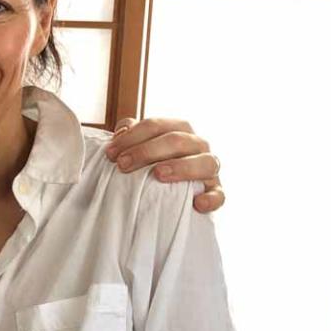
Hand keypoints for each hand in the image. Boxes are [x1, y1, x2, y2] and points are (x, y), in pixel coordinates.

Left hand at [104, 117, 223, 212]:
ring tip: (158, 174)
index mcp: (178, 130)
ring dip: (182, 167)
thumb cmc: (149, 166)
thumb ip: (129, 135)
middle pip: (178, 140)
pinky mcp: (214, 192)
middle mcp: (197, 146)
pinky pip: (219, 195)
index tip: (111, 153)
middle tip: (123, 164)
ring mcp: (209, 169)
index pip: (156, 126)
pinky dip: (211, 198)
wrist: (166, 195)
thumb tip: (123, 130)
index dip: (132, 137)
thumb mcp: (137, 148)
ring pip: (206, 162)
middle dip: (147, 151)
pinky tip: (196, 204)